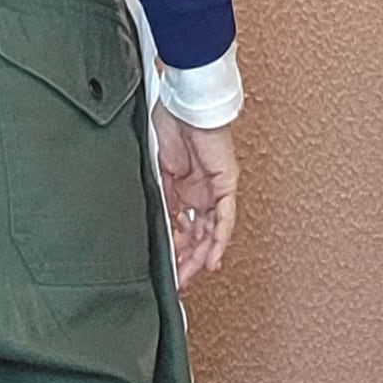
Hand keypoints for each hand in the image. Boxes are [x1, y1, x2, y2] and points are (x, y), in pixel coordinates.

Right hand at [151, 105, 236, 289]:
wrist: (182, 104)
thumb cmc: (167, 124)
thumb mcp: (157, 172)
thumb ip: (160, 201)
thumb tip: (159, 230)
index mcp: (184, 187)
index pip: (182, 226)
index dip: (176, 249)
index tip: (168, 268)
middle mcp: (202, 191)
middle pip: (199, 233)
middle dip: (189, 258)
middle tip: (180, 279)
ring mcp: (215, 188)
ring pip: (213, 230)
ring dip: (202, 254)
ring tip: (192, 274)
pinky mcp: (225, 182)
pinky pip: (224, 216)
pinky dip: (218, 238)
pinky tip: (212, 257)